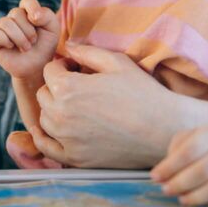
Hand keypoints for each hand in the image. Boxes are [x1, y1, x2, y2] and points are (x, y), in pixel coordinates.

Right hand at [0, 0, 59, 79]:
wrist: (36, 67)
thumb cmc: (44, 46)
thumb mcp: (52, 29)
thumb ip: (46, 15)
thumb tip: (32, 15)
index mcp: (28, 12)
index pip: (27, 1)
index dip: (32, 8)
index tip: (37, 21)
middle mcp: (13, 17)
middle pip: (16, 13)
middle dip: (28, 31)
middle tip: (33, 42)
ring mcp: (1, 27)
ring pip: (5, 23)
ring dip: (19, 38)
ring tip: (25, 48)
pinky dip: (4, 40)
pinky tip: (10, 47)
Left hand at [29, 44, 182, 167]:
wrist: (163, 130)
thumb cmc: (143, 93)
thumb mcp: (116, 62)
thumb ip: (87, 52)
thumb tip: (68, 47)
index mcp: (68, 88)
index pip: (49, 71)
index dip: (63, 66)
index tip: (77, 69)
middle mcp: (61, 115)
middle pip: (43, 94)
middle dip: (57, 87)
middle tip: (79, 88)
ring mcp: (67, 140)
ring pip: (44, 119)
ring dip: (54, 109)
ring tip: (76, 107)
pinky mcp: (75, 159)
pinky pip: (46, 147)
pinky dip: (44, 138)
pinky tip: (52, 130)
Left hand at [151, 126, 207, 206]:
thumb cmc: (199, 150)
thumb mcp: (184, 141)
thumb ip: (173, 154)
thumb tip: (161, 176)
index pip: (189, 151)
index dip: (170, 166)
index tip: (155, 177)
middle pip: (204, 170)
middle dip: (181, 183)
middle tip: (166, 190)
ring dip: (196, 197)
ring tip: (182, 199)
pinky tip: (204, 205)